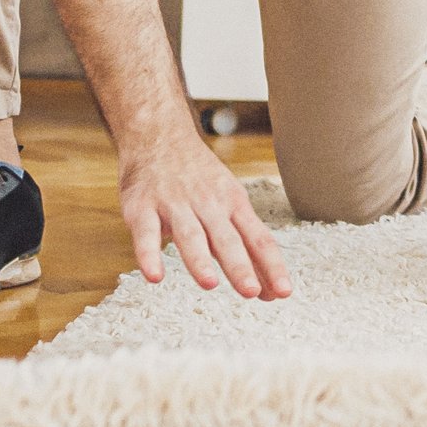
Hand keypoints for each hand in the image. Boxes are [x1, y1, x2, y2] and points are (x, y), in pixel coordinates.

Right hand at [117, 138, 289, 298]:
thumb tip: (271, 290)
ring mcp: (175, 205)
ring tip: (210, 283)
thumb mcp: (230, 201)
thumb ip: (246, 246)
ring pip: (190, 235)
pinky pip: (145, 233)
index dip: (271, 265)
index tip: (283, 292)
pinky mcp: (142, 208)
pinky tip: (154, 275)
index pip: (258, 238)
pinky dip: (148, 254)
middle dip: (239, 266)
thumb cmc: (200, 177)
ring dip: (200, 260)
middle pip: (226, 239)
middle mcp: (208, 204)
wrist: (159, 135)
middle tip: (251, 291)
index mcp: (233, 204)